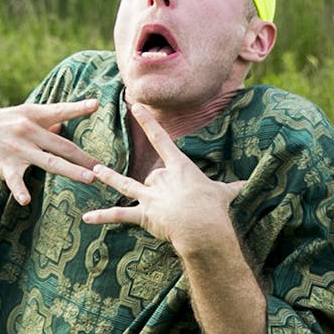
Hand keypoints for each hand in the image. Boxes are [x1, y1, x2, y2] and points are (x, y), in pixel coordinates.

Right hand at [0, 99, 101, 204]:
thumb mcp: (19, 116)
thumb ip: (45, 120)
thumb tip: (67, 121)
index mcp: (33, 116)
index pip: (60, 111)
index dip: (78, 108)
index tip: (97, 104)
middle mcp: (27, 131)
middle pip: (63, 146)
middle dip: (85, 157)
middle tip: (105, 168)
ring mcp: (16, 148)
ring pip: (49, 162)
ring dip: (71, 170)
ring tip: (89, 179)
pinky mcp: (3, 164)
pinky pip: (15, 180)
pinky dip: (20, 190)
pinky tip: (26, 200)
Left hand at [83, 104, 243, 256]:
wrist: (203, 226)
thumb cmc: (214, 208)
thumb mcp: (224, 193)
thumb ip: (232, 187)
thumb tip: (247, 183)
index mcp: (179, 167)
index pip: (160, 139)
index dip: (147, 122)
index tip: (135, 106)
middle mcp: (161, 178)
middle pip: (152, 176)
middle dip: (163, 190)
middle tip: (181, 205)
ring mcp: (150, 196)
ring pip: (126, 185)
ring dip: (111, 178)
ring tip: (96, 170)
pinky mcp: (143, 214)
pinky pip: (119, 215)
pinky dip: (103, 217)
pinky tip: (86, 218)